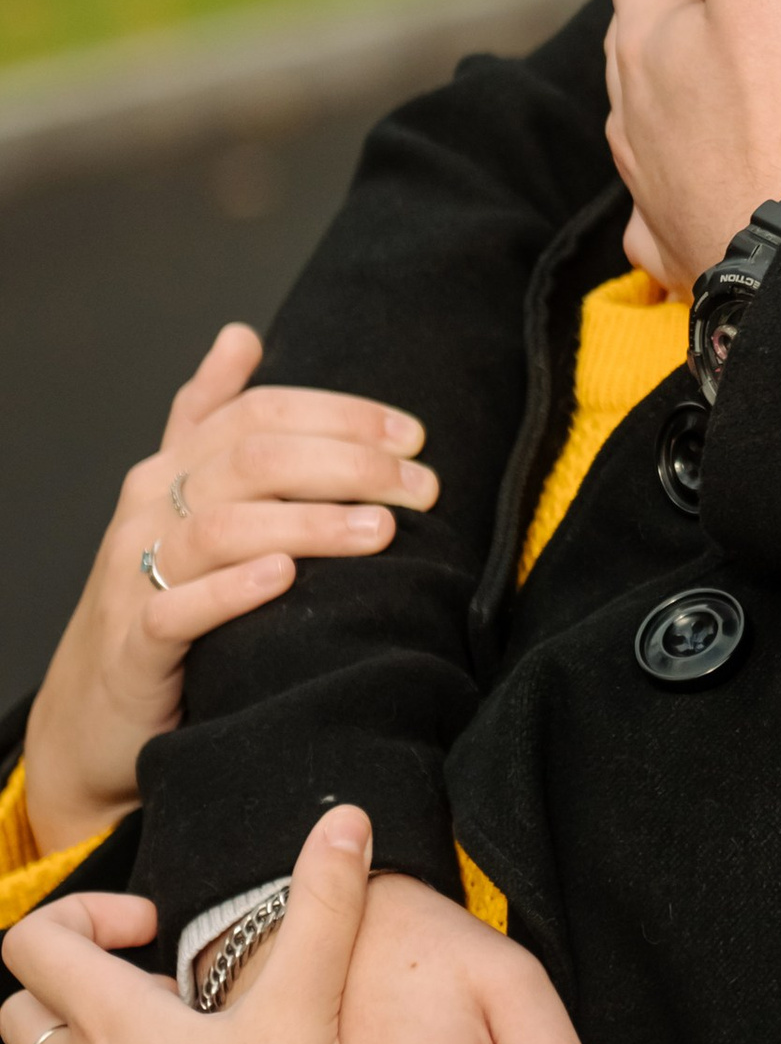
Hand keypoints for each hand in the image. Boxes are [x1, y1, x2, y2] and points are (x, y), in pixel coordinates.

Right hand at [22, 326, 438, 851]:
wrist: (97, 708)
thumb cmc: (159, 594)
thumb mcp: (184, 501)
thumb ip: (210, 417)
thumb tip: (241, 335)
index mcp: (173, 467)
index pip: (260, 412)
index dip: (341, 414)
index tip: (414, 436)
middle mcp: (150, 508)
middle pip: (252, 458)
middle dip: (347, 464)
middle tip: (420, 487)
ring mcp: (134, 573)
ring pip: (221, 526)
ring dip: (309, 522)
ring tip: (380, 531)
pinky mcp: (134, 643)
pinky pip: (177, 607)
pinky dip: (233, 589)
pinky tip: (284, 577)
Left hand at [606, 0, 780, 285]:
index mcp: (645, 37)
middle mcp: (630, 108)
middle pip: (639, 21)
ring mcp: (650, 178)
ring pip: (643, 105)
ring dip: (668, 66)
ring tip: (704, 47)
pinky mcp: (680, 237)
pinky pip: (662, 191)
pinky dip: (672, 166)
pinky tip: (682, 175)